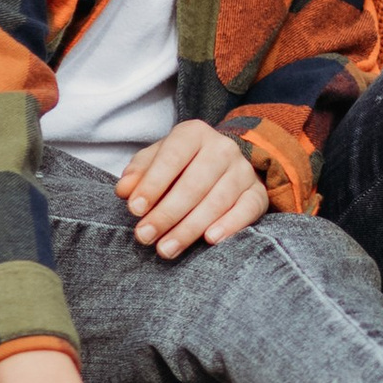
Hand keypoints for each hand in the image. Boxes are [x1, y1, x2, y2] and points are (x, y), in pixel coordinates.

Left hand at [116, 120, 269, 258]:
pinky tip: (210, 239)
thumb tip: (124, 190)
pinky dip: (230, 225)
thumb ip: (139, 172)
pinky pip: (246, 210)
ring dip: (190, 228)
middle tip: (145, 236)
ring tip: (166, 248)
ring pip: (218, 200)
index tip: (135, 209)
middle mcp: (223, 148)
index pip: (172, 157)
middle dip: (167, 213)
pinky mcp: (258, 193)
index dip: (153, 184)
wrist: (224, 164)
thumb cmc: (181, 165)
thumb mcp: (157, 160)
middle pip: (194, 183)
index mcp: (194, 133)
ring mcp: (243, 170)